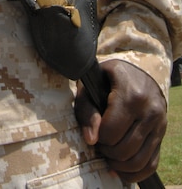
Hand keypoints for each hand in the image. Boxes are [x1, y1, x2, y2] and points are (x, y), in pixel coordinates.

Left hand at [74, 59, 166, 182]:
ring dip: (118, 164)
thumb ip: (87, 110)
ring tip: (108, 154)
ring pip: (138, 161)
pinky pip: (151, 165)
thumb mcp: (91, 86)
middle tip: (100, 143)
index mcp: (131, 94)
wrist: (137, 75)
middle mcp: (149, 110)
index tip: (94, 129)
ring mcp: (159, 125)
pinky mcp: (162, 135)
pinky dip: (134, 173)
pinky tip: (120, 167)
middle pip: (124, 149)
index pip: (111, 131)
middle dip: (107, 152)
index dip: (98, 136)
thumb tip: (91, 140)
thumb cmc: (108, 80)